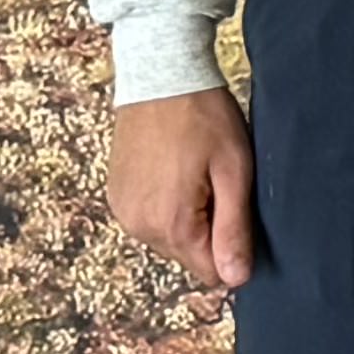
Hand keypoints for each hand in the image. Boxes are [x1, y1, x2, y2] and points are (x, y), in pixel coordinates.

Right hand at [110, 87, 258, 286]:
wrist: (160, 73)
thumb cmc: (204, 116)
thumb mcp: (234, 169)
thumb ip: (234, 229)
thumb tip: (236, 280)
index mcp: (171, 224)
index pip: (211, 272)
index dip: (232, 247)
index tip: (238, 210)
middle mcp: (140, 226)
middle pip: (188, 255)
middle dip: (208, 230)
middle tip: (218, 183)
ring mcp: (123, 211)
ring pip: (167, 238)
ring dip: (186, 217)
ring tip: (195, 172)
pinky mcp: (115, 195)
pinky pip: (148, 219)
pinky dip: (164, 205)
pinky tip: (174, 170)